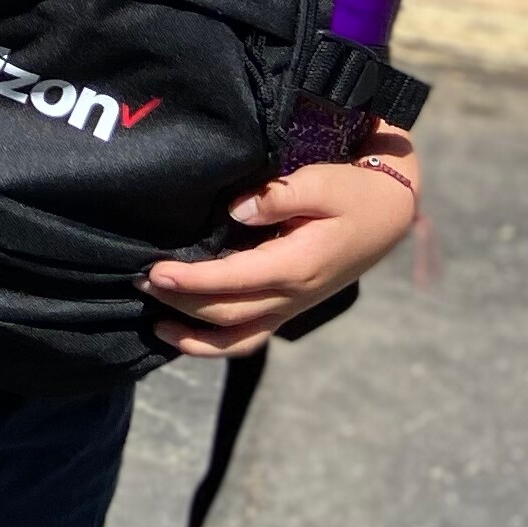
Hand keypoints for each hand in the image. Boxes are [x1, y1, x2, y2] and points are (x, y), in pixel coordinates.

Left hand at [143, 131, 419, 357]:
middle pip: (226, 313)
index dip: (191, 280)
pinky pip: (249, 337)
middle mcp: (292, 296)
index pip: (233, 281)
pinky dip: (215, 343)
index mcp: (296, 266)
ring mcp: (291, 307)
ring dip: (194, 337)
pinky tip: (184, 331)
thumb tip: (237, 208)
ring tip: (156, 323)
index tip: (155, 271)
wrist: (388, 214)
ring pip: (238, 339)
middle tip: (139, 281)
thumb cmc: (352, 193)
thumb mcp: (323, 183)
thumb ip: (281, 195)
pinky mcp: (289, 306)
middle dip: (180, 301)